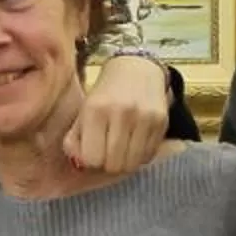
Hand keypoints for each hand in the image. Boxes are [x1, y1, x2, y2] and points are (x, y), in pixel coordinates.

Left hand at [66, 51, 169, 173]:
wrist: (137, 70)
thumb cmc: (105, 96)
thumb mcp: (84, 112)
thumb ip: (74, 140)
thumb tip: (78, 165)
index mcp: (96, 110)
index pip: (92, 158)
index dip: (91, 161)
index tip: (93, 152)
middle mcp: (121, 112)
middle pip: (114, 165)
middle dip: (108, 164)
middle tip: (108, 151)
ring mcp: (144, 117)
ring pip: (132, 164)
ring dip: (125, 162)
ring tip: (122, 148)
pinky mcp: (161, 121)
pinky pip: (148, 156)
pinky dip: (140, 155)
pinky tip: (135, 141)